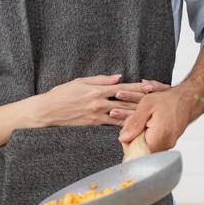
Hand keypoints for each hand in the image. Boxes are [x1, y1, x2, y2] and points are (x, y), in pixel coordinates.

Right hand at [29, 75, 169, 127]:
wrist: (46, 112)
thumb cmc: (60, 94)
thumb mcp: (79, 81)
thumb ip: (100, 80)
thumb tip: (118, 77)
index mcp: (96, 90)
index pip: (122, 88)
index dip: (138, 87)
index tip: (151, 86)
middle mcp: (98, 103)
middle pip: (125, 102)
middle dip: (142, 101)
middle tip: (157, 101)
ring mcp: (96, 116)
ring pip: (121, 115)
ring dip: (136, 114)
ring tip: (151, 114)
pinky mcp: (92, 125)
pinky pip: (111, 125)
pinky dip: (123, 125)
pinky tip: (133, 126)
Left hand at [118, 86, 195, 152]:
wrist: (187, 99)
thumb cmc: (169, 100)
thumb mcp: (147, 105)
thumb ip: (134, 123)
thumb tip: (123, 138)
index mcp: (160, 136)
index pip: (136, 150)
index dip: (128, 141)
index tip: (127, 130)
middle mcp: (165, 144)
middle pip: (141, 150)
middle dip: (133, 137)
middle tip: (136, 123)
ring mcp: (168, 145)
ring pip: (146, 146)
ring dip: (140, 136)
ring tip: (143, 122)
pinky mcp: (168, 143)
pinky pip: (153, 143)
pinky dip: (147, 135)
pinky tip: (148, 125)